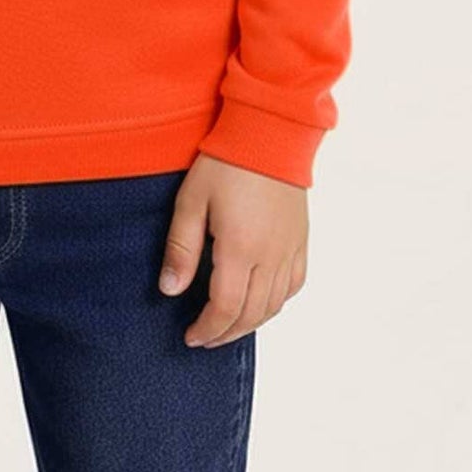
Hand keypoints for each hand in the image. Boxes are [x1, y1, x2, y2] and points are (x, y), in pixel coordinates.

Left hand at [159, 154, 307, 346]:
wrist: (269, 132)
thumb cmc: (226, 162)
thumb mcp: (191, 201)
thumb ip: (181, 248)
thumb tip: (170, 290)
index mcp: (240, 249)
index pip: (225, 308)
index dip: (207, 329)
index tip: (191, 337)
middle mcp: (270, 256)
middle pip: (251, 314)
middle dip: (225, 333)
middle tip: (204, 339)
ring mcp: (290, 248)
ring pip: (275, 304)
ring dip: (251, 323)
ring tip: (228, 326)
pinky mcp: (301, 238)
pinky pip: (294, 284)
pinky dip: (277, 302)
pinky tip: (262, 302)